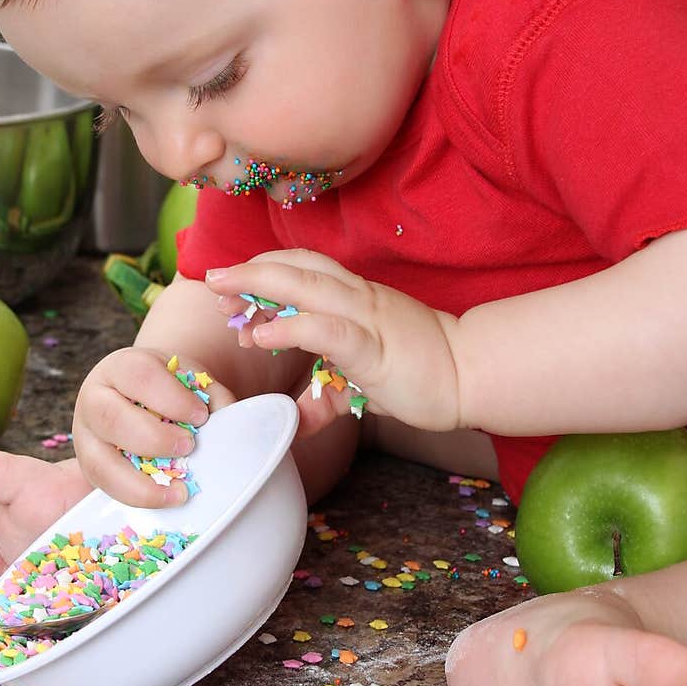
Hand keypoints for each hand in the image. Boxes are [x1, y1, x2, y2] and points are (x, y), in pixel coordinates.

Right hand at [72, 347, 235, 504]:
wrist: (135, 398)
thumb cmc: (164, 389)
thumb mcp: (186, 380)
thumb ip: (209, 395)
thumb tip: (230, 422)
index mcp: (121, 367)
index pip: (139, 375)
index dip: (171, 398)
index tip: (201, 416)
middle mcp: (94, 398)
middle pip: (112, 418)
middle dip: (154, 438)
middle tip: (188, 447)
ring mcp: (86, 435)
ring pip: (100, 461)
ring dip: (141, 482)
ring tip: (180, 490)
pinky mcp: (88, 465)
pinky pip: (105, 486)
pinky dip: (136, 496)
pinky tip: (165, 498)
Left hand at [204, 250, 460, 437]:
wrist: (473, 375)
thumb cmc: (424, 373)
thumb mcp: (365, 382)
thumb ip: (331, 393)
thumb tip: (301, 418)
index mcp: (356, 298)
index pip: (303, 268)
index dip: (265, 270)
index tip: (231, 285)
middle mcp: (357, 297)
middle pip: (295, 267)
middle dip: (249, 269)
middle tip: (213, 279)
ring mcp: (366, 317)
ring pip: (305, 286)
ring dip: (258, 284)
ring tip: (223, 292)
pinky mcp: (373, 346)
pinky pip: (325, 329)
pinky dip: (289, 327)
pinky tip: (262, 334)